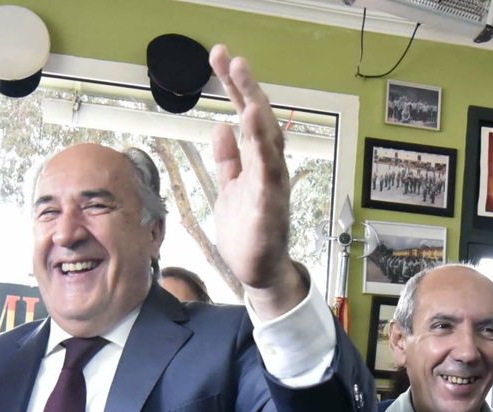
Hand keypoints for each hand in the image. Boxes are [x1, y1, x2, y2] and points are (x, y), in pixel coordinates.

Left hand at [208, 44, 302, 316]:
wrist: (258, 273)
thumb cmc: (248, 232)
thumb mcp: (230, 188)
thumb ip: (228, 159)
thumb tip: (221, 128)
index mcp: (257, 162)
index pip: (246, 117)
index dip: (235, 88)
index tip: (221, 59)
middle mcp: (268, 168)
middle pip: (260, 120)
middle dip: (246, 88)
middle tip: (231, 58)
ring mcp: (271, 186)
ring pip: (268, 142)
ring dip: (257, 111)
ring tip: (245, 82)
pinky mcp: (269, 207)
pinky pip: (268, 174)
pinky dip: (261, 149)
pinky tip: (253, 126)